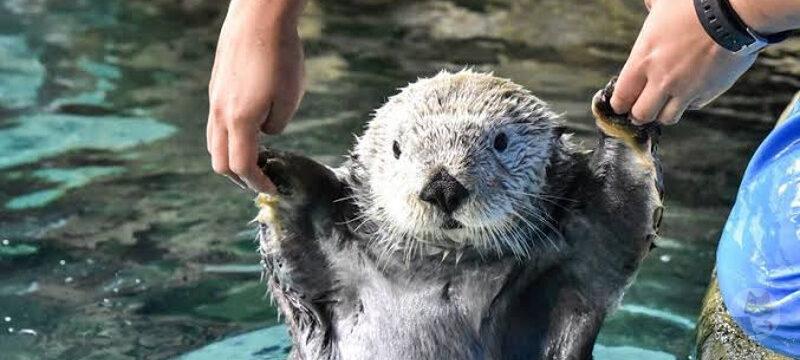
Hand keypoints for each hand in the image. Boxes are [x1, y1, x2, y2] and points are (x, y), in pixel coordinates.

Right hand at [207, 0, 304, 192]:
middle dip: (240, 177)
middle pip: (220, 161)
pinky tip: (249, 131)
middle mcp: (220, 113)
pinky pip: (216, 123)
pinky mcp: (216, 87)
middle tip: (262, 181)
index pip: (242, 167)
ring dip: (232, 157)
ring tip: (256, 159)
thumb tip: (265, 133)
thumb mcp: (290, 97)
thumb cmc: (281, 55)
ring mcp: (214, 100)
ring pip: (214, 142)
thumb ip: (276, 125)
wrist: (258, 17)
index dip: (257, 183)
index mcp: (239, 120)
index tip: (273, 191)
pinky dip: (229, 137)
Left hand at [611, 0, 758, 124]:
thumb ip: (651, 9)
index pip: (622, 96)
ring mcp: (686, 89)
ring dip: (662, 113)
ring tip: (663, 104)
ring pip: (667, 118)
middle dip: (637, 114)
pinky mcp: (709, 92)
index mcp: (643, 59)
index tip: (620, 104)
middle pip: (641, 115)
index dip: (619, 104)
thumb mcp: (663, 2)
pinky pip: (693, 107)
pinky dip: (688, 103)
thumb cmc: (696, 4)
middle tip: (639, 109)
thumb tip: (650, 5)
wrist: (735, 12)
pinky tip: (689, 90)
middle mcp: (661, 80)